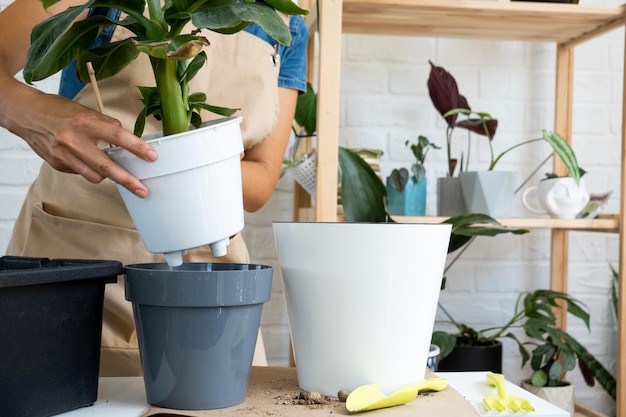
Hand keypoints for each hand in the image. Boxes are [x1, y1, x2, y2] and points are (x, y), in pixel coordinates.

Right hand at [2, 85, 156, 197]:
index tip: (151, 156)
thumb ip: (106, 124)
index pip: (118, 137)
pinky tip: (90, 162)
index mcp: (84, 123)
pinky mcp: (58, 165)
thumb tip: (125, 137)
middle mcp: (73, 141)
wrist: (25, 114)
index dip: (137, 148)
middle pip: (106, 167)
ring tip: (120, 176)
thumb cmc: (56, 110)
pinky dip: (90, 170)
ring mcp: (64, 156)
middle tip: (142, 189)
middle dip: (128, 181)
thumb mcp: (84, 110)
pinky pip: (81, 173)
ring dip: (109, 176)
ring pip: (94, 176)